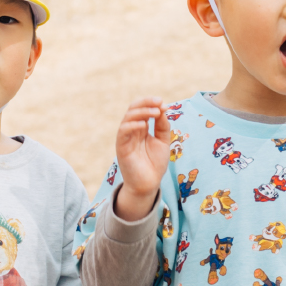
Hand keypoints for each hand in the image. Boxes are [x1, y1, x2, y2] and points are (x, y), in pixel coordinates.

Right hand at [115, 96, 170, 220]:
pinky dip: (132, 125)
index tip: (164, 104)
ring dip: (142, 111)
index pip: (142, 108)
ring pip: (128, 117)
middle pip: (134, 108)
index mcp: (142, 127)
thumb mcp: (163, 141)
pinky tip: (144, 125)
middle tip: (159, 102)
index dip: (151, 103)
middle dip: (146, 102)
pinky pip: (123, 131)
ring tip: (155, 112)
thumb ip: (162, 125)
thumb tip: (162, 108)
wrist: (149, 184)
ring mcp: (126, 137)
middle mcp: (132, 130)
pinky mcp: (121, 147)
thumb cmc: (155, 163)